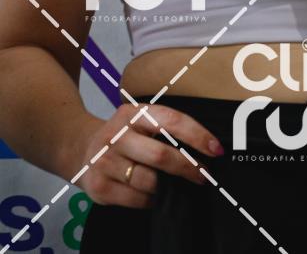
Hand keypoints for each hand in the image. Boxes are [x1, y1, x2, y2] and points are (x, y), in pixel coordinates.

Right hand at [75, 104, 224, 207]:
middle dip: (189, 167)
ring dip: (170, 188)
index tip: (216, 150)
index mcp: (133, 113)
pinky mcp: (98, 187)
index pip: (171, 121)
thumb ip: (166, 129)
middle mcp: (117, 135)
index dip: (197, 135)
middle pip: (161, 155)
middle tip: (205, 175)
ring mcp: (105, 161)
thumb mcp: (140, 121)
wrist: (82, 149)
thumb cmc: (124, 136)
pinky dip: (152, 201)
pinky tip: (156, 196)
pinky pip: (136, 200)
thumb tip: (206, 147)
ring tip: (179, 186)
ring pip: (149, 181)